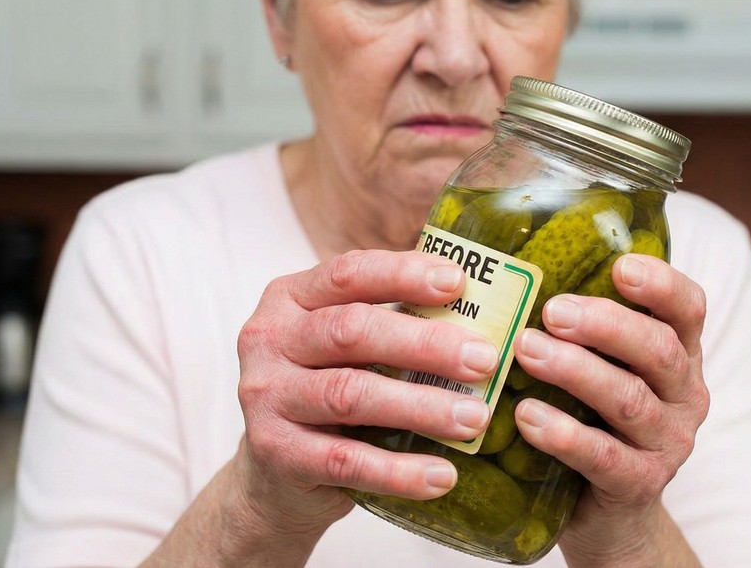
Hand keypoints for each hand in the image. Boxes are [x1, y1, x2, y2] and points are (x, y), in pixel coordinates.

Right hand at [232, 250, 500, 539]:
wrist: (271, 475)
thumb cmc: (326, 393)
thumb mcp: (344, 348)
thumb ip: (392, 322)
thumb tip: (479, 310)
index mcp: (290, 298)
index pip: (349, 274)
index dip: (403, 274)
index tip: (459, 283)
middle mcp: (269, 340)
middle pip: (352, 332)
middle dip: (426, 344)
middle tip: (485, 360)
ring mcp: (265, 397)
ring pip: (350, 395)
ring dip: (421, 406)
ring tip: (475, 418)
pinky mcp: (275, 453)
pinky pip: (345, 461)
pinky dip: (398, 471)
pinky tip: (441, 475)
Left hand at [511, 253, 709, 564]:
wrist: (608, 516)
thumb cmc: (594, 421)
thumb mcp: (602, 370)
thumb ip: (581, 327)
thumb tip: (515, 266)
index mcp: (680, 355)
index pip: (689, 308)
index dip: (661, 284)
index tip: (620, 266)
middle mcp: (685, 395)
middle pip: (658, 349)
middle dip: (604, 324)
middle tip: (552, 310)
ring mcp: (668, 444)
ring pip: (629, 400)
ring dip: (575, 370)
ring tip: (526, 351)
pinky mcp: (639, 486)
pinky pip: (603, 457)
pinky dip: (563, 433)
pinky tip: (526, 415)